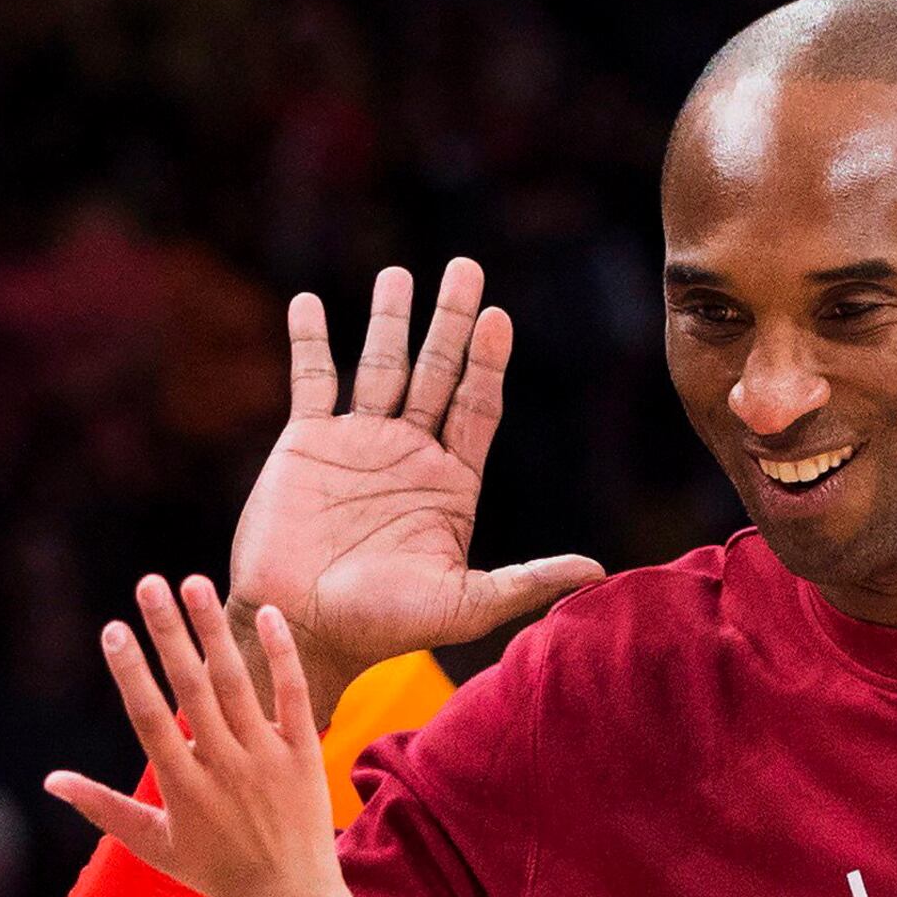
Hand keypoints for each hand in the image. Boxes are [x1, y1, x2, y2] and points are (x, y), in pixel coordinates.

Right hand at [46, 578, 340, 896]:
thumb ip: (102, 808)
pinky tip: (268, 613)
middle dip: (167, 634)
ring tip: (193, 583)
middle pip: (190, 688)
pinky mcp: (303, 754)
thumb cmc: (215, 872)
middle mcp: (223, 767)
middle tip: (149, 583)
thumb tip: (51, 780)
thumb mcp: (153, 845)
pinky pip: (293, 695)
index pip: (149, 718)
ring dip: (213, 630)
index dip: (130, 672)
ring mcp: (265, 758)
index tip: (112, 629)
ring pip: (236, 683)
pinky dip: (281, 654)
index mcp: (182, 787)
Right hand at [226, 259, 604, 709]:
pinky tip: (309, 303)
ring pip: (379, 365)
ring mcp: (356, 444)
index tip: (496, 318)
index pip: (476, 406)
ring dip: (389, 319)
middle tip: (465, 267)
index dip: (486, 362)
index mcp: (449, 482)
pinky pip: (310, 380)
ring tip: (398, 275)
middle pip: (436, 371)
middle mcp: (407, 454)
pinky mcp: (306, 445)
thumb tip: (597, 573)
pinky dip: (309, 341)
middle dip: (450, 320)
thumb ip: (525, 582)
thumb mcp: (464, 606)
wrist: (299, 629)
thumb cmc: (381, 627)